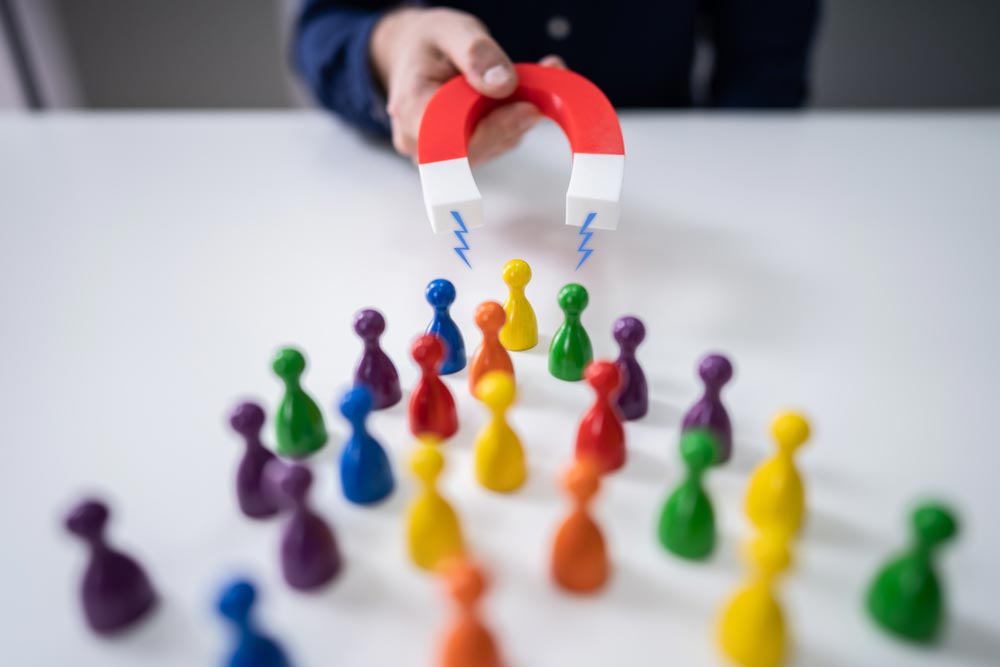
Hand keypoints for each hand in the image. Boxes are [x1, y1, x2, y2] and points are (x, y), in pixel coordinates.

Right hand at [370, 7, 564, 164]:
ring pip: (492, 147)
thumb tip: (504, 84)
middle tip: (541, 90)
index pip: (453, 136)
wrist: (415, 54)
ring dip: (518, 119)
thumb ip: (476, 53)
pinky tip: (519, 98)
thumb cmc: (428, 42)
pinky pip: (496, 144)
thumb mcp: (450, 30)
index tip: (528, 108)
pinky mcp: (462, 152)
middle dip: (514, 120)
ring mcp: (441, 152)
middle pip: (476, 148)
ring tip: (529, 86)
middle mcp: (419, 140)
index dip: (493, 128)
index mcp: (410, 108)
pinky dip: (514, 121)